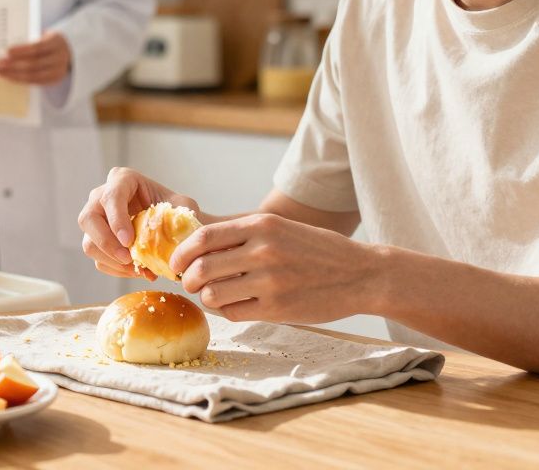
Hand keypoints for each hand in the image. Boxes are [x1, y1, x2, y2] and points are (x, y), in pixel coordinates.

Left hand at [0, 30, 71, 85]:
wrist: (70, 51)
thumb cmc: (50, 41)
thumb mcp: (45, 36)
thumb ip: (31, 40)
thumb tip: (7, 47)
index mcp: (56, 42)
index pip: (38, 47)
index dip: (22, 50)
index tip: (7, 51)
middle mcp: (59, 57)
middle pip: (34, 63)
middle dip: (13, 64)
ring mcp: (58, 71)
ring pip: (33, 75)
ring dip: (14, 74)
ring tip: (0, 72)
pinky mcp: (54, 80)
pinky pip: (35, 82)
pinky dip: (21, 80)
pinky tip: (10, 77)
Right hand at [77, 167, 200, 279]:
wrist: (171, 225)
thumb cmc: (174, 209)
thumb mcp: (183, 205)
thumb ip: (182, 210)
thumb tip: (176, 226)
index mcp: (122, 180)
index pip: (111, 197)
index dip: (116, 220)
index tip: (129, 241)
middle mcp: (101, 197)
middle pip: (88, 219)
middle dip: (107, 243)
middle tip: (128, 259)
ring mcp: (95, 220)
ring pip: (89, 243)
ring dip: (112, 261)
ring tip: (138, 268)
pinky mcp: (96, 241)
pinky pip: (98, 260)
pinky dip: (116, 270)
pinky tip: (137, 271)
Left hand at [171, 213, 383, 323]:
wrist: (362, 274)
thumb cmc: (317, 250)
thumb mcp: (281, 229)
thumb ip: (242, 234)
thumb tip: (195, 242)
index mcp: (261, 226)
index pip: (202, 238)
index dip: (181, 253)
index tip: (177, 262)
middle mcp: (263, 251)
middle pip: (201, 268)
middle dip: (187, 278)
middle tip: (189, 282)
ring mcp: (270, 282)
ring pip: (212, 294)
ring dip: (206, 297)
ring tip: (214, 294)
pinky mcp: (277, 309)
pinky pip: (233, 313)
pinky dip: (227, 311)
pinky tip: (236, 305)